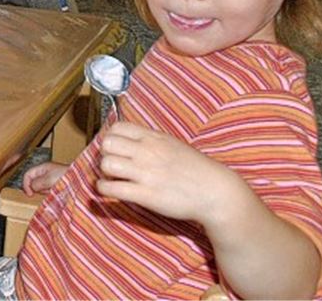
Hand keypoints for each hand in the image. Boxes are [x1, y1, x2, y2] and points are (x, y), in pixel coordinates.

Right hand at [22, 161, 67, 194]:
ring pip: (41, 188)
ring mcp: (51, 179)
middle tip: (43, 192)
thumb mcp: (48, 179)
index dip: (26, 184)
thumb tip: (31, 188)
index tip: (29, 194)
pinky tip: (56, 193)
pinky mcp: (57, 185)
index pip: (28, 175)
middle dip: (36, 189)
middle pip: (33, 182)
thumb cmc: (67, 176)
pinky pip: (48, 191)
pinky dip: (50, 193)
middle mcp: (46, 173)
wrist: (81, 180)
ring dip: (44, 192)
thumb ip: (37, 183)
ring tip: (51, 192)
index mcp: (42, 168)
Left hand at [96, 122, 242, 224]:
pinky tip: (111, 190)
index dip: (111, 139)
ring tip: (114, 178)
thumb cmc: (196, 169)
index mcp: (154, 138)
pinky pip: (111, 188)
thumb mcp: (173, 145)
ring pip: (106, 164)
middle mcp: (148, 152)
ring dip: (104, 172)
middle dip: (105, 155)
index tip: (116, 150)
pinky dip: (104, 189)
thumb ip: (150, 141)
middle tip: (114, 165)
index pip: (117, 128)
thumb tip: (128, 141)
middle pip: (107, 144)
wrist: (217, 192)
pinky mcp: (146, 194)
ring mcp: (146, 173)